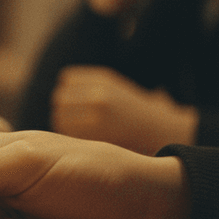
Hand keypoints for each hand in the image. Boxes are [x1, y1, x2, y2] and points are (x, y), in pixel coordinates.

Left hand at [51, 65, 196, 154]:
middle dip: (64, 108)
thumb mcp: (115, 88)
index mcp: (104, 78)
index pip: (66, 79)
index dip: (69, 92)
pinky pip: (67, 134)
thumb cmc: (134, 111)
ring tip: (79, 131)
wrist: (160, 132)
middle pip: (59, 98)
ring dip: (64, 124)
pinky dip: (70, 137)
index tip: (77, 103)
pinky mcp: (94, 134)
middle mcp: (99, 93)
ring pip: (60, 117)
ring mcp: (96, 114)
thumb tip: (57, 92)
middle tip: (76, 120)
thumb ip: (87, 85)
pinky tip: (84, 139)